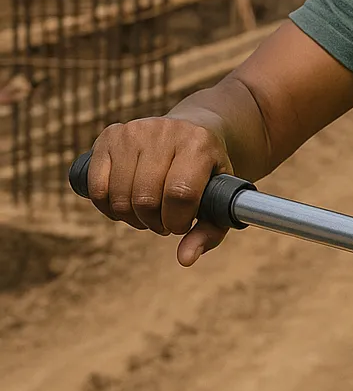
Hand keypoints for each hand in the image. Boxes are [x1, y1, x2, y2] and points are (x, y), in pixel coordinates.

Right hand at [87, 116, 233, 266]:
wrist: (193, 131)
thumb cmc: (206, 173)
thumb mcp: (218, 198)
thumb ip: (210, 232)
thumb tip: (185, 259)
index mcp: (199, 143)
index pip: (180, 194)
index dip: (177, 221)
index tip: (180, 225)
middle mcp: (166, 131)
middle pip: (145, 197)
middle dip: (153, 222)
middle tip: (162, 221)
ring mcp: (135, 130)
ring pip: (120, 195)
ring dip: (131, 217)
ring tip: (147, 213)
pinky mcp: (110, 135)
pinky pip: (97, 187)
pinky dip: (108, 207)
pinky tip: (125, 205)